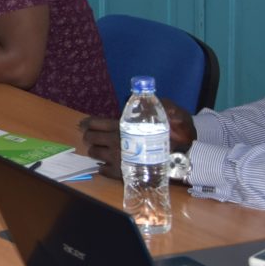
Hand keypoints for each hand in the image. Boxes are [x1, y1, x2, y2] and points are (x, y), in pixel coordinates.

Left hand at [80, 99, 195, 180]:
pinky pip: (102, 170)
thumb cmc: (173, 136)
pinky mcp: (120, 173)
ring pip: (93, 153)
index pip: (95, 122)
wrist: (181, 160)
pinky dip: (102, 167)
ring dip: (94, 151)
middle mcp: (115, 141)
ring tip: (100, 150)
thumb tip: (145, 93)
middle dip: (89, 136)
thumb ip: (153, 104)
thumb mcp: (164, 113)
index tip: (84, 124)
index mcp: (121, 126)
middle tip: (92, 137)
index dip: (87, 123)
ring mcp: (116, 158)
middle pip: (90, 137)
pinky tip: (107, 165)